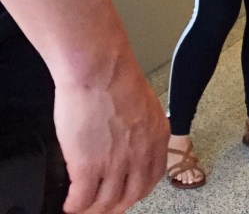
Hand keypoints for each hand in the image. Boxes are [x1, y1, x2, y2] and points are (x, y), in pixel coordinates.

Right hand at [57, 56, 167, 213]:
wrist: (100, 70)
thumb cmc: (116, 78)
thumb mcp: (144, 105)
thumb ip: (140, 127)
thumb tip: (129, 140)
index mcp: (157, 137)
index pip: (153, 177)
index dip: (137, 190)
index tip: (127, 194)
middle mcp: (141, 153)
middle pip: (132, 195)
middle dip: (117, 206)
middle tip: (104, 207)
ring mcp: (116, 162)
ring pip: (106, 202)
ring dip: (94, 209)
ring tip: (83, 208)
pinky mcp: (88, 166)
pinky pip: (82, 198)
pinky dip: (75, 206)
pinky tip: (70, 205)